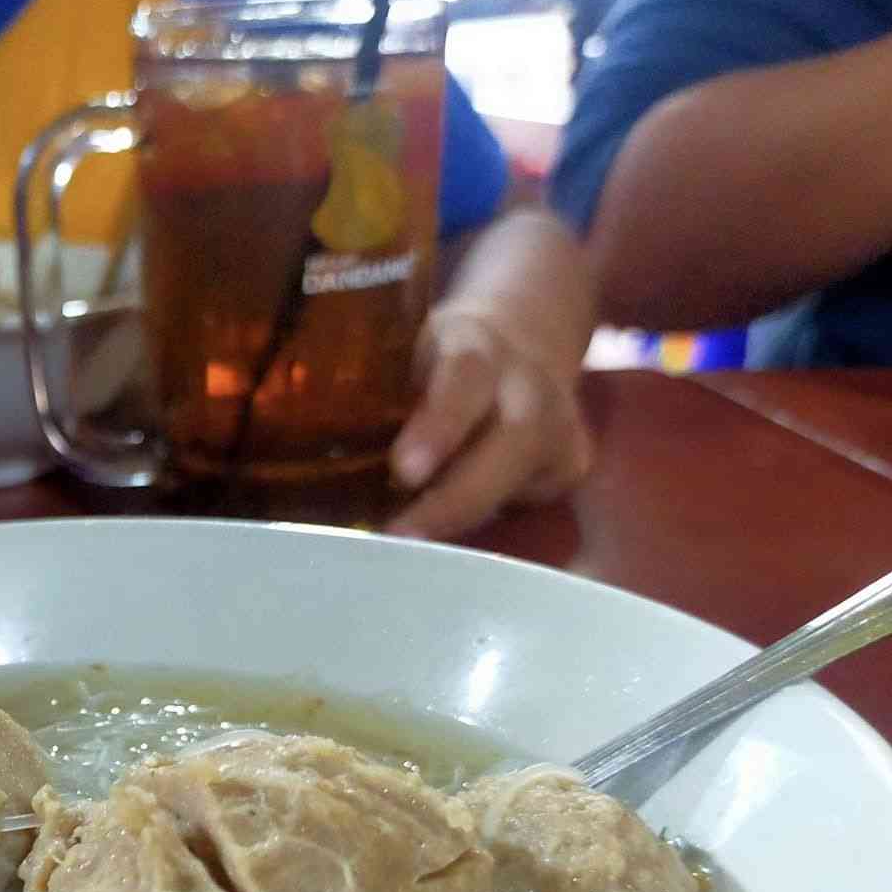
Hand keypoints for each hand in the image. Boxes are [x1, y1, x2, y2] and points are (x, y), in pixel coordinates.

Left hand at [384, 298, 593, 538]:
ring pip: (524, 481)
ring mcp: (562, 426)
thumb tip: (320, 460)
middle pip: (514, 440)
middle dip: (457, 498)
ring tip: (412, 552)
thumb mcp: (409, 356)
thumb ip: (380, 397)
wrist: (523, 339)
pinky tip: (446, 550)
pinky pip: (528, 502)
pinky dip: (482, 528)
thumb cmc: (440, 360)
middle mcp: (531, 386)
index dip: (439, 427)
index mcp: (478, 347)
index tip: (405, 470)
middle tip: (402, 536)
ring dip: (463, 520)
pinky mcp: (572, 466)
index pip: (465, 379)